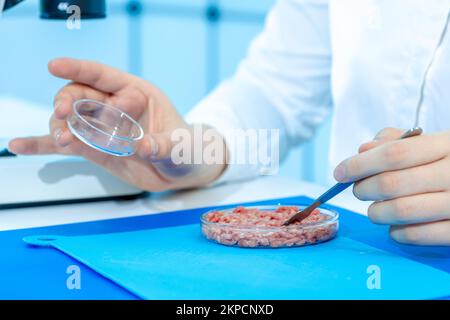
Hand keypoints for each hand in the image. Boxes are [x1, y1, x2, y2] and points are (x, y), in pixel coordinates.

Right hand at [9, 58, 226, 190]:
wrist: (183, 169)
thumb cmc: (187, 148)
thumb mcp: (180, 146)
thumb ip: (162, 145)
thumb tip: (144, 147)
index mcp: (137, 93)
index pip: (104, 76)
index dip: (79, 69)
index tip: (55, 66)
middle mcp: (116, 107)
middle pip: (81, 95)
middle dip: (67, 101)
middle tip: (63, 114)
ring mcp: (104, 128)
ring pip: (72, 119)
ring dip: (60, 126)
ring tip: (61, 139)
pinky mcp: (97, 149)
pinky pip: (69, 145)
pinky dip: (45, 145)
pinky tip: (20, 145)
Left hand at [333, 128, 449, 245]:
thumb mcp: (433, 142)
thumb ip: (398, 142)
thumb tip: (363, 150)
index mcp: (449, 145)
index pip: (394, 154)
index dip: (360, 164)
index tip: (340, 172)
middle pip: (392, 183)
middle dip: (363, 188)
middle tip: (357, 189)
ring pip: (401, 211)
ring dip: (376, 212)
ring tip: (374, 209)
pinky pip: (419, 235)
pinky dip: (397, 233)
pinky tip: (393, 227)